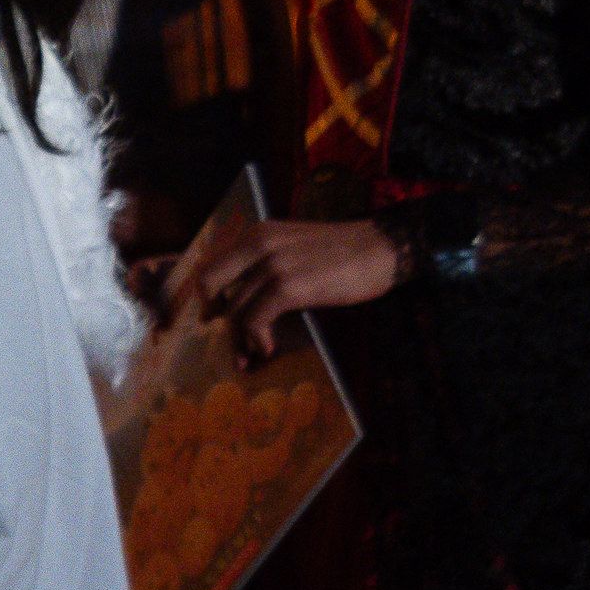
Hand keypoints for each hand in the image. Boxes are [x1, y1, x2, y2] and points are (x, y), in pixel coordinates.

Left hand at [162, 204, 398, 359]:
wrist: (383, 248)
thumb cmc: (343, 252)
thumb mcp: (294, 244)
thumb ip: (264, 261)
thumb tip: (241, 296)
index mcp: (257, 233)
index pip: (212, 263)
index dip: (205, 293)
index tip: (210, 312)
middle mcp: (258, 244)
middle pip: (210, 285)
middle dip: (212, 315)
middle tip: (223, 334)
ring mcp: (272, 265)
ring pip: (234, 309)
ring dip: (239, 339)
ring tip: (250, 355)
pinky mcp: (289, 286)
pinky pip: (255, 320)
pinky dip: (257, 339)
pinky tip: (267, 349)